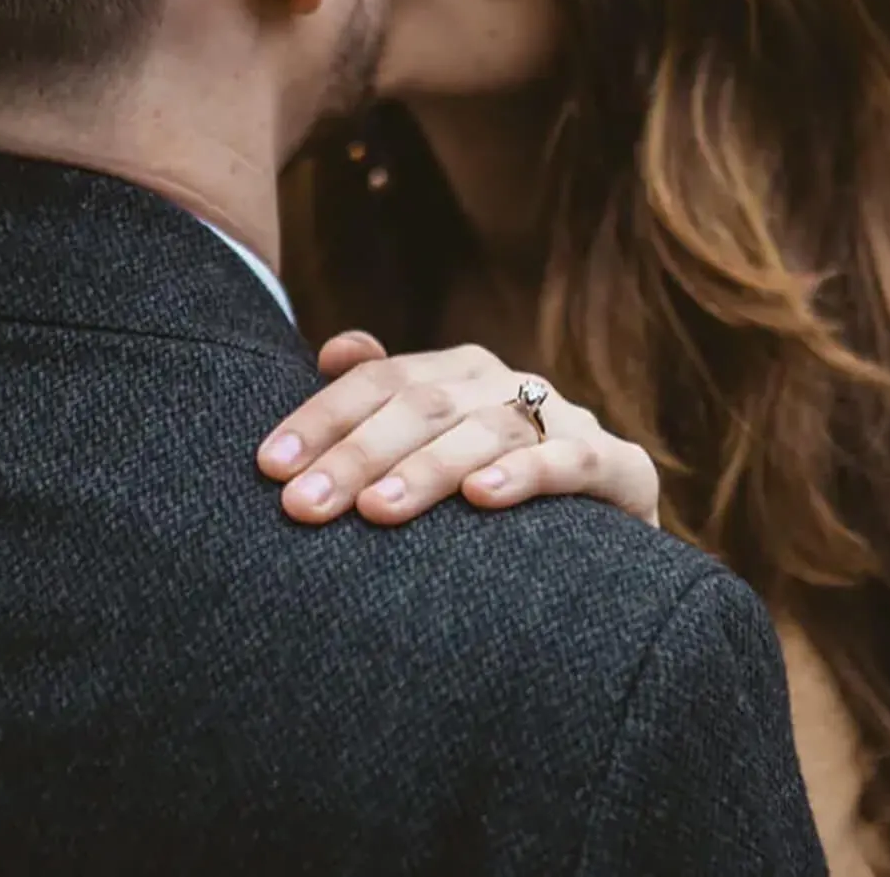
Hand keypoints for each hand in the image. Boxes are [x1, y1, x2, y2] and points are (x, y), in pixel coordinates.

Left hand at [258, 334, 660, 527]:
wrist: (613, 541)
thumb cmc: (500, 490)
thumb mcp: (439, 444)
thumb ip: (387, 398)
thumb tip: (334, 349)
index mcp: (459, 372)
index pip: (380, 380)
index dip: (321, 418)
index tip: (269, 466)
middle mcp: (508, 384)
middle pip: (424, 404)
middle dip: (358, 454)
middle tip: (304, 507)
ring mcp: (566, 421)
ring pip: (488, 430)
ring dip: (429, 469)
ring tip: (377, 510)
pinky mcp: (620, 468)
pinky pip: (571, 462)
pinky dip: (526, 474)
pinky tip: (482, 498)